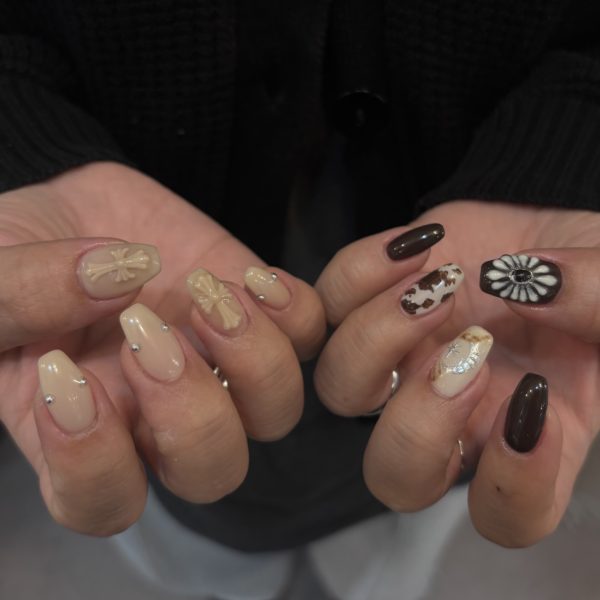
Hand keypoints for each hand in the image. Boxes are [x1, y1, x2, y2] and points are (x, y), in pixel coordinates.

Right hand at [0, 162, 324, 534]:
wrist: (72, 210)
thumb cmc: (14, 253)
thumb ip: (22, 294)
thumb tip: (115, 279)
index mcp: (82, 430)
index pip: (103, 502)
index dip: (94, 465)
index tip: (66, 377)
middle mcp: (158, 414)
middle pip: (213, 471)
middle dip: (192, 413)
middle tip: (142, 329)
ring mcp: (218, 366)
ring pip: (277, 412)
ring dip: (253, 357)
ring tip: (202, 291)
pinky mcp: (255, 314)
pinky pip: (308, 337)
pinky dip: (293, 312)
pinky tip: (246, 276)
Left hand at [314, 200, 599, 546]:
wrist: (545, 226)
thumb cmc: (591, 278)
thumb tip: (532, 289)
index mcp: (524, 434)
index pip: (504, 516)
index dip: (514, 484)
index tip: (536, 400)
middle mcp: (450, 412)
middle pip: (392, 474)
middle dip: (418, 424)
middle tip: (473, 349)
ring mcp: (399, 359)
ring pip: (340, 388)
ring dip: (380, 336)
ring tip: (445, 280)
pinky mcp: (368, 303)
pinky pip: (327, 304)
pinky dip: (360, 273)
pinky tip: (419, 246)